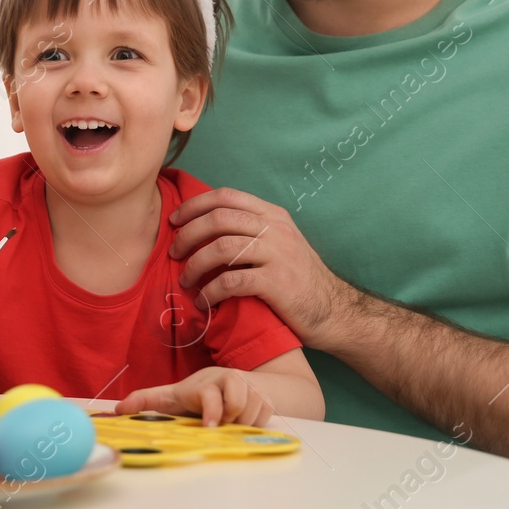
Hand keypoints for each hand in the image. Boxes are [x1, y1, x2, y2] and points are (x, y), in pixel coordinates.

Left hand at [116, 366, 274, 426]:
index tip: (209, 428)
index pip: (210, 394)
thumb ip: (145, 400)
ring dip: (243, 422)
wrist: (228, 382)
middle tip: (220, 423)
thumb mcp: (170, 397)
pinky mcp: (266, 395)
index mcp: (205, 383)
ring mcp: (250, 386)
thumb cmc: (195, 393)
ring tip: (229, 421)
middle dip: (230, 418)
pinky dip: (256, 422)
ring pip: (254, 411)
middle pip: (239, 402)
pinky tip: (243, 420)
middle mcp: (229, 380)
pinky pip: (267, 415)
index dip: (211, 411)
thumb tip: (118, 408)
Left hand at [170, 187, 355, 347]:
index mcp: (273, 216)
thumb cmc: (298, 280)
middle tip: (173, 253)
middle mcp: (275, 229)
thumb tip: (203, 226)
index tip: (174, 220)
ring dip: (195, 264)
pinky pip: (232, 281)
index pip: (226, 196)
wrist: (334, 312)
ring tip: (185, 280)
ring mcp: (278, 254)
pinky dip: (210, 291)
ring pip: (222, 248)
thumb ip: (251, 231)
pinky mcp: (277, 283)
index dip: (194, 205)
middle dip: (188, 234)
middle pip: (219, 218)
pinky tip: (203, 301)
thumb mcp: (279, 243)